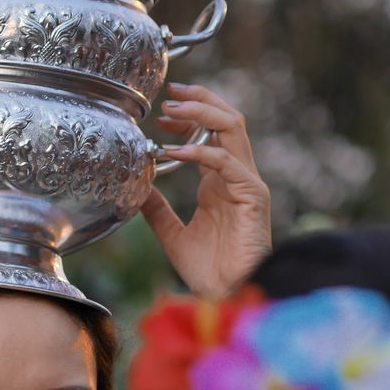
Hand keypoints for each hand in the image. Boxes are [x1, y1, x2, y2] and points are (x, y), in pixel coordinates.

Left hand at [141, 82, 272, 298]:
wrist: (229, 296)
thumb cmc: (209, 272)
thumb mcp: (172, 235)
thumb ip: (157, 210)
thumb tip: (136, 188)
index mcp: (220, 183)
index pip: (210, 134)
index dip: (187, 118)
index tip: (160, 113)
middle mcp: (236, 176)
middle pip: (226, 120)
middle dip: (199, 100)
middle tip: (170, 93)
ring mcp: (247, 183)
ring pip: (233, 128)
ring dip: (202, 112)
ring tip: (172, 110)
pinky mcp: (253, 196)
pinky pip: (227, 161)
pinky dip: (201, 150)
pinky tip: (174, 151)